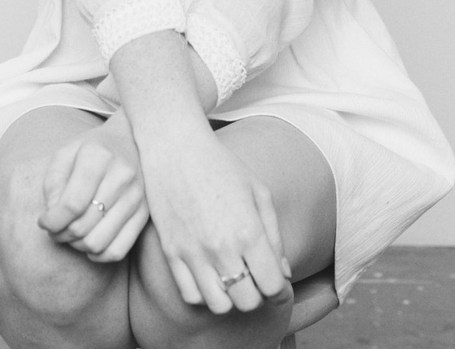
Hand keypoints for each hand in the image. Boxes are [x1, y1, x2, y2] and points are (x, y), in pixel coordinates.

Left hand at [37, 110, 148, 261]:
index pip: (72, 204)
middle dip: (61, 234)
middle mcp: (122, 175)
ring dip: (77, 246)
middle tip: (56, 228)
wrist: (130, 140)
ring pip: (99, 242)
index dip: (52, 221)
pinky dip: (98, 255)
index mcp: (98, 156)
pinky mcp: (145, 213)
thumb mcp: (65, 154)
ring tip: (72, 233)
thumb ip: (53, 185)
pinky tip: (90, 241)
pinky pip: (118, 251)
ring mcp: (137, 195)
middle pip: (83, 226)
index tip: (44, 221)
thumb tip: (52, 220)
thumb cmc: (91, 149)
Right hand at [139, 126, 291, 313]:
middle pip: (248, 301)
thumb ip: (274, 235)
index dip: (280, 290)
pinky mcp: (171, 253)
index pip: (272, 286)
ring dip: (231, 297)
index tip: (278, 284)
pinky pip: (191, 296)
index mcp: (249, 230)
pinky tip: (210, 274)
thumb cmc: (221, 165)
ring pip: (219, 306)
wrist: (175, 147)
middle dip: (257, 294)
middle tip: (254, 277)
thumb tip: (283, 272)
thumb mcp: (258, 192)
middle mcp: (221, 247)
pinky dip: (204, 293)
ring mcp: (193, 253)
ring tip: (232, 277)